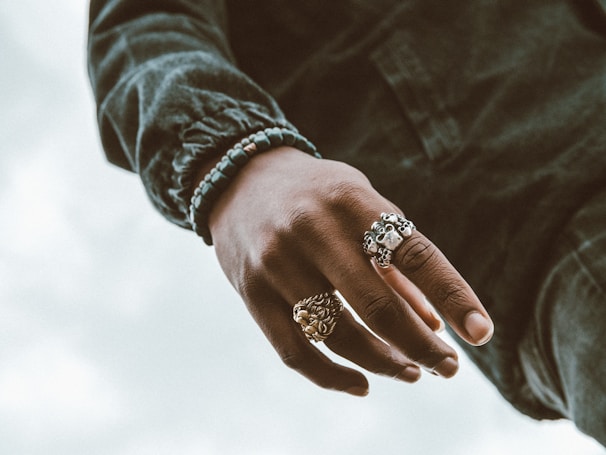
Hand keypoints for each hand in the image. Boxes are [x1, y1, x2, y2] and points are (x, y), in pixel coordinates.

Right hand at [208, 146, 493, 395]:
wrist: (240, 178)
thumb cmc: (316, 194)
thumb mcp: (361, 205)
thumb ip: (394, 259)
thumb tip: (433, 323)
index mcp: (352, 202)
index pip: (413, 255)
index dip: (453, 296)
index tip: (480, 333)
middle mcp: (313, 232)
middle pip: (377, 306)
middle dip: (421, 346)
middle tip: (449, 367)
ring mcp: (278, 264)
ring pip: (338, 335)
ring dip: (384, 363)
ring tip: (412, 372)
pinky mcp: (252, 293)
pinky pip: (295, 351)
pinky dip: (332, 377)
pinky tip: (361, 384)